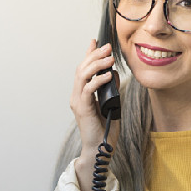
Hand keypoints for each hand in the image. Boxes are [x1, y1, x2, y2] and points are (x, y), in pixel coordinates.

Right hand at [70, 40, 120, 190]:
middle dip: (94, 55)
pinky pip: (88, 90)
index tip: (96, 41)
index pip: (83, 69)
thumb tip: (113, 73)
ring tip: (109, 58)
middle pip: (81, 69)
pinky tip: (107, 75)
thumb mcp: (111, 104)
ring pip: (82, 76)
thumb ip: (111, 89)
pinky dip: (97, 81)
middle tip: (107, 46)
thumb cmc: (105, 130)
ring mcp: (78, 102)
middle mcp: (77, 96)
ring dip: (96, 64)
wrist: (100, 149)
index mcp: (82, 94)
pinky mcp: (83, 109)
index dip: (88, 54)